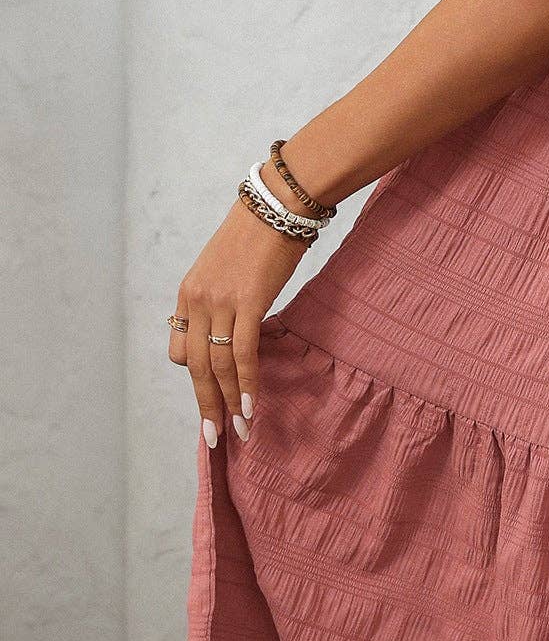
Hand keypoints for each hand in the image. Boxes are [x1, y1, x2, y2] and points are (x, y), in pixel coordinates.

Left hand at [168, 197, 308, 447]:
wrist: (278, 204)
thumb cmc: (258, 233)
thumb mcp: (224, 267)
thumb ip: (221, 299)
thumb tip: (232, 327)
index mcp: (188, 293)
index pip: (179, 348)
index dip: (195, 375)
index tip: (213, 394)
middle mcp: (197, 300)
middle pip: (194, 366)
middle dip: (205, 405)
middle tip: (214, 436)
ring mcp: (221, 302)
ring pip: (217, 365)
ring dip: (227, 402)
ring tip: (239, 429)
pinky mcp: (249, 302)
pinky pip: (242, 353)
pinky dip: (245, 382)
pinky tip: (250, 404)